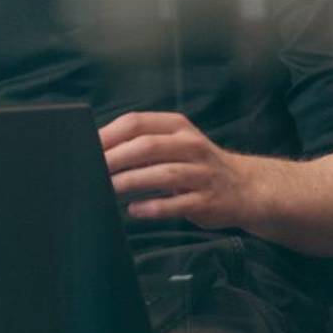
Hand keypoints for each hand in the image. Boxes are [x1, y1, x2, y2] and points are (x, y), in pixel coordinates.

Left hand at [99, 110, 253, 228]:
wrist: (245, 187)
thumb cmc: (197, 165)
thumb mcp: (176, 144)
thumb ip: (144, 143)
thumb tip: (100, 149)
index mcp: (177, 127)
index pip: (138, 123)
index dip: (110, 134)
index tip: (87, 146)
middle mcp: (191, 145)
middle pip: (148, 146)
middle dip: (116, 158)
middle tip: (92, 169)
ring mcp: (201, 173)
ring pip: (162, 174)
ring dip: (131, 181)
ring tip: (108, 189)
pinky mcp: (206, 200)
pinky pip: (176, 204)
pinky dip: (153, 207)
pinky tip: (134, 210)